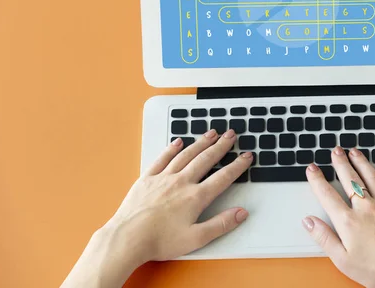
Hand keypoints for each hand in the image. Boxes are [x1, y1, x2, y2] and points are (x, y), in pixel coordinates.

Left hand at [61, 129, 251, 287]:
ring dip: (200, 142)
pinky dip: (172, 149)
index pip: (223, 177)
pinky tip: (178, 142)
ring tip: (211, 133)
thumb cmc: (159, 241)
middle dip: (221, 146)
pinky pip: (162, 158)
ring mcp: (163, 178)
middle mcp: (181, 182)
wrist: (127, 238)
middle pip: (206, 159)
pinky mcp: (147, 178)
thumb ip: (220, 224)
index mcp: (195, 197)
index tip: (246, 157)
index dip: (237, 166)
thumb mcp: (196, 239)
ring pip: (186, 155)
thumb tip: (240, 213)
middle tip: (231, 135)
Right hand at [303, 146, 374, 287]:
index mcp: (348, 221)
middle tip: (335, 151)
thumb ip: (324, 237)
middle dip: (340, 163)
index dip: (317, 180)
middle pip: (349, 179)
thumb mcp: (342, 259)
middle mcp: (366, 208)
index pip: (327, 194)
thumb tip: (308, 222)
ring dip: (361, 161)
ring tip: (354, 151)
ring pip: (370, 176)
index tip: (312, 169)